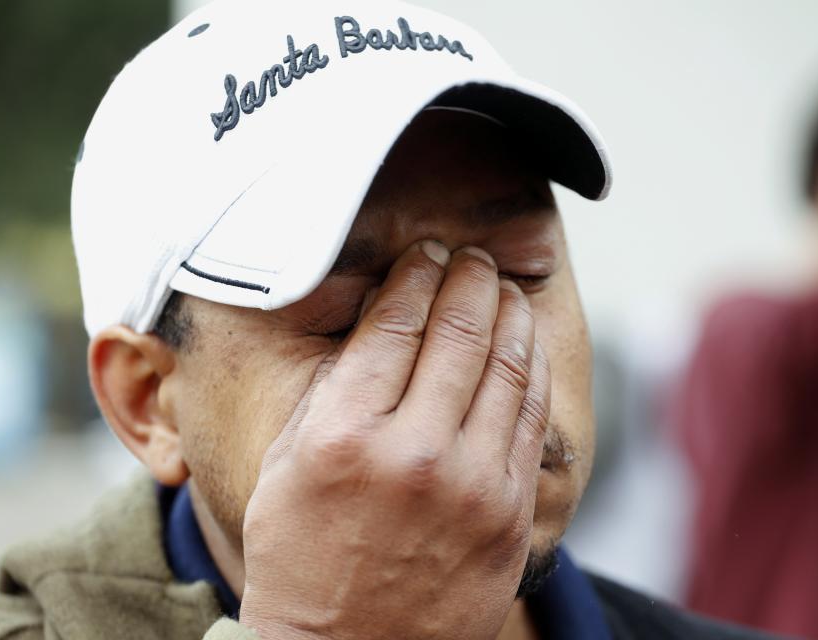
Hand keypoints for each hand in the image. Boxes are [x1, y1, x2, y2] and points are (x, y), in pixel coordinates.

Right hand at [238, 240, 550, 639]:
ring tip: (502, 287)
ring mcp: (471, 485)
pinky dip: (531, 368)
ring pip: (506, 367)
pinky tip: (524, 342)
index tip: (425, 255)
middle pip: (458, 331)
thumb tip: (377, 327)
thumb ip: (330, 394)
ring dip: (508, 313)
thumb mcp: (285, 470)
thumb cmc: (303, 562)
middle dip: (468, 279)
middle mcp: (412, 452)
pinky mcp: (509, 513)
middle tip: (469, 258)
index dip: (417, 275)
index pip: (395, 322)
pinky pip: (529, 418)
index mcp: (343, 435)